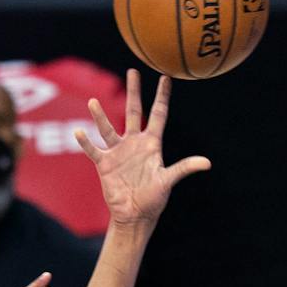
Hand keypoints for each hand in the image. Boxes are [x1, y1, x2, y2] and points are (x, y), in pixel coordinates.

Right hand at [77, 71, 210, 229]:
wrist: (134, 215)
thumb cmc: (153, 198)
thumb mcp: (168, 181)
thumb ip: (184, 168)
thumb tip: (207, 163)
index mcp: (152, 144)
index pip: (159, 114)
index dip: (162, 96)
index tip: (165, 77)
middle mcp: (134, 143)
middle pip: (133, 111)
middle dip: (134, 92)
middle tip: (133, 71)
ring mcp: (118, 151)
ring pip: (108, 128)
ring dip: (100, 116)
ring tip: (93, 102)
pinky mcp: (104, 163)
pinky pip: (93, 150)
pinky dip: (86, 142)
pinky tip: (79, 132)